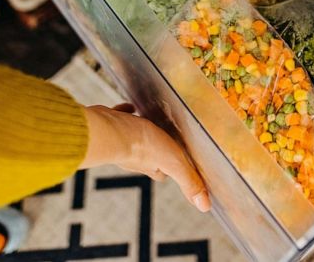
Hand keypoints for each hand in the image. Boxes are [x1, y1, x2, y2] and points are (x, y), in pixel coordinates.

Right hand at [82, 104, 210, 212]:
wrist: (108, 129)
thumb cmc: (140, 146)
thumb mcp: (174, 163)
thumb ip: (189, 182)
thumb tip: (205, 206)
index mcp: (151, 165)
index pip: (162, 173)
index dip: (171, 170)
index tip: (178, 164)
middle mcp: (134, 156)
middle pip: (147, 155)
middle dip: (155, 149)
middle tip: (166, 138)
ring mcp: (121, 140)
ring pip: (132, 137)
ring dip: (140, 131)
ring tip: (149, 120)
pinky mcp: (111, 124)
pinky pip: (119, 119)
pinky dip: (125, 114)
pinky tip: (130, 107)